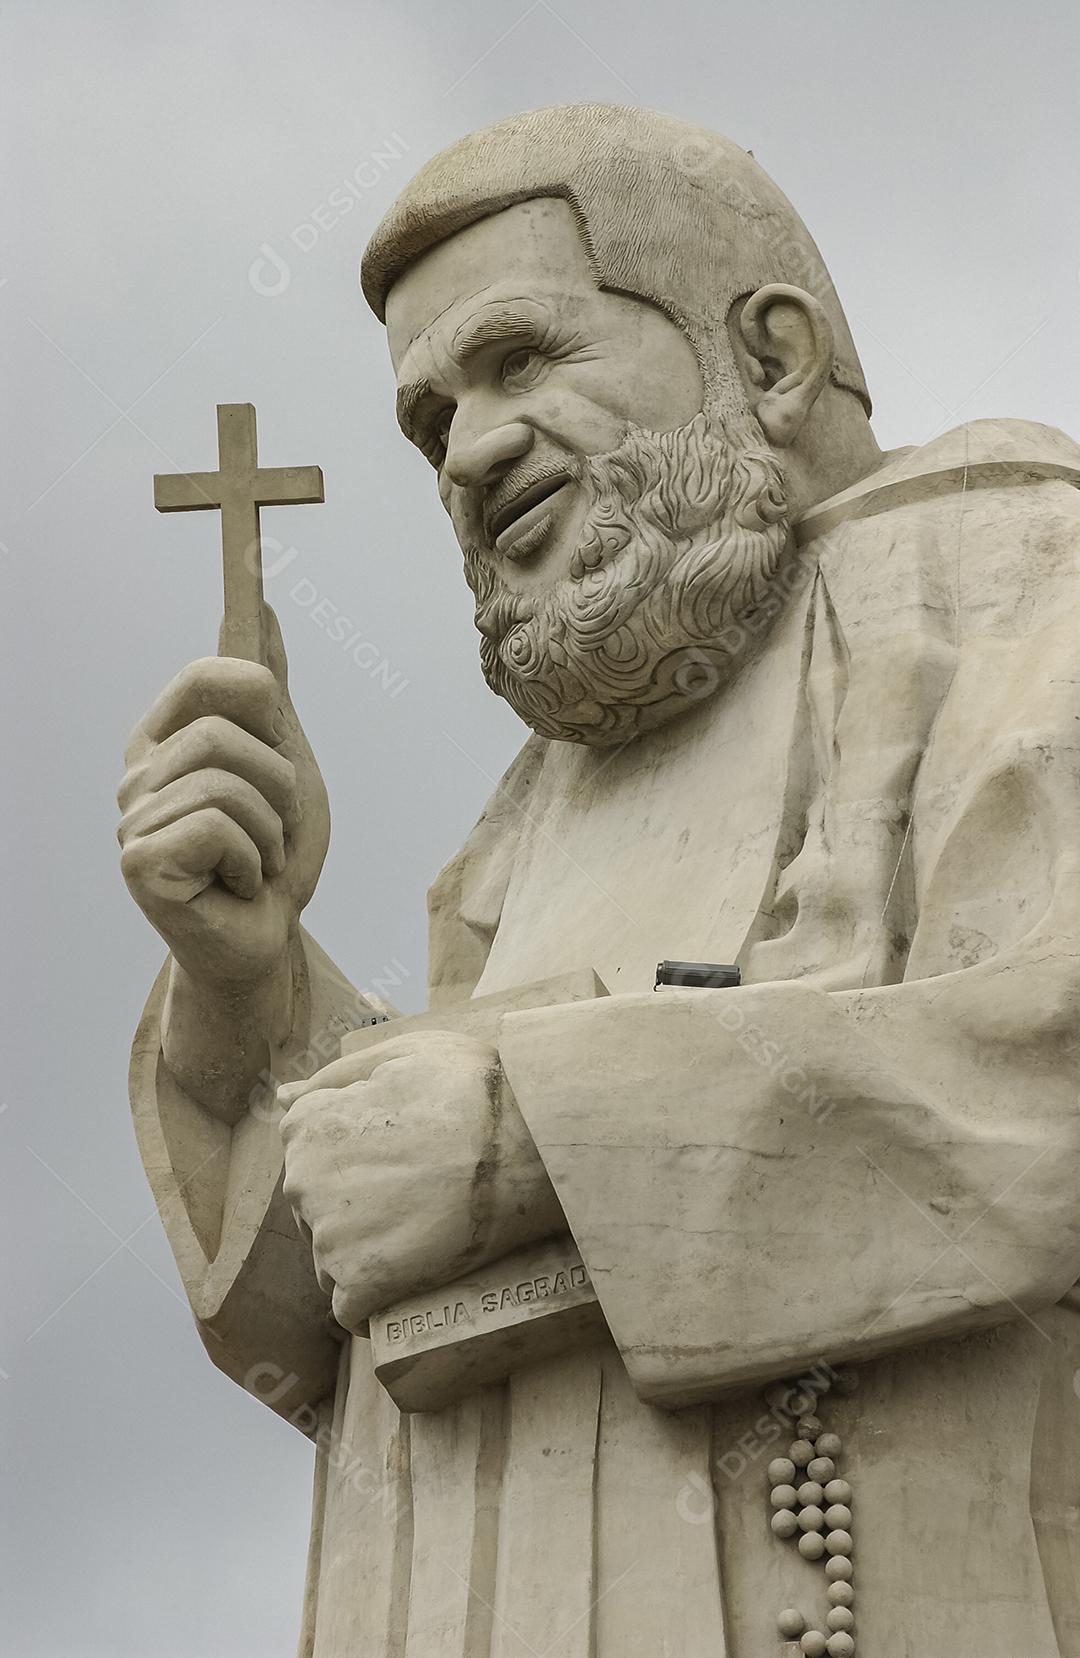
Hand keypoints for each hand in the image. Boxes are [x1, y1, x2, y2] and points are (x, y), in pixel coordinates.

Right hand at [118, 607, 329, 986]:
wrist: (268, 940)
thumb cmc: (274, 856)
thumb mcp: (288, 763)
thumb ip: (271, 695)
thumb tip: (264, 605)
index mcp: (166, 740)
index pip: (209, 675)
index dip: (262, 703)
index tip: (282, 743)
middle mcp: (139, 775)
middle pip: (226, 733)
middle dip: (281, 787)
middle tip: (275, 831)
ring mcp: (133, 820)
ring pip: (228, 784)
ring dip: (271, 832)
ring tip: (258, 862)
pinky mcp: (140, 864)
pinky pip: (219, 828)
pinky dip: (253, 860)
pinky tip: (240, 885)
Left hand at [279, 1030, 563, 1332]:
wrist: (533, 1145)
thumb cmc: (474, 1090)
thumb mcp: (404, 1055)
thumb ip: (336, 1077)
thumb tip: (285, 1096)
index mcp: (307, 1126)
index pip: (308, 1154)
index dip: (357, 1155)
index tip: (401, 1156)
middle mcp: (303, 1183)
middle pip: (317, 1207)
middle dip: (355, 1205)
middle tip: (419, 1193)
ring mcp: (330, 1238)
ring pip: (332, 1259)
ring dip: (366, 1254)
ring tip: (422, 1233)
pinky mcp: (362, 1285)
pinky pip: (350, 1307)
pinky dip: (374, 1300)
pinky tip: (410, 1282)